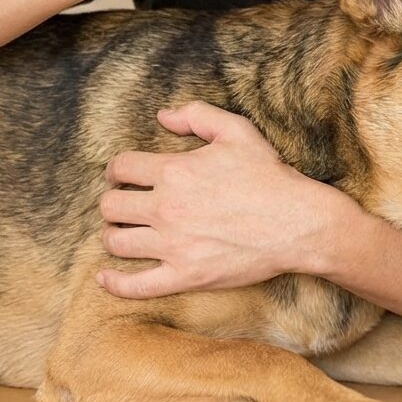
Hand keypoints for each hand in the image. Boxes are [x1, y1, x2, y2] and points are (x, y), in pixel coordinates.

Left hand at [96, 101, 346, 298]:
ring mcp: (173, 246)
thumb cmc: (268, 176)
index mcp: (174, 172)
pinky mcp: (185, 276)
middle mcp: (166, 209)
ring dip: (113, 235)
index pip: (121, 168)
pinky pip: (136, 286)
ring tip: (122, 232)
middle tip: (123, 204)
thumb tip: (162, 115)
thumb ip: (196, 115)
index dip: (116, 170)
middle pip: (110, 206)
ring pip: (117, 242)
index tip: (121, 176)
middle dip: (112, 202)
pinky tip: (105, 277)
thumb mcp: (237, 131)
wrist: (297, 223)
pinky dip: (114, 283)